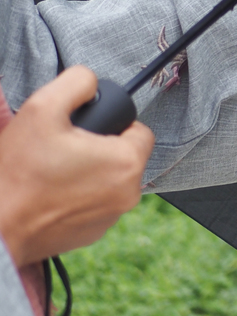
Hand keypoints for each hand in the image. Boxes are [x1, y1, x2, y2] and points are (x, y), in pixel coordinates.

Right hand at [0, 67, 154, 266]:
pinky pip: (96, 203)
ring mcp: (111, 217)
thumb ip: (76, 82)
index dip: (114, 123)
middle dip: (100, 147)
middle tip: (66, 147)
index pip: (140, 129)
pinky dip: (81, 195)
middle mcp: (128, 193)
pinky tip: (53, 192)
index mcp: (126, 163)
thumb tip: (91, 81)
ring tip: (56, 169)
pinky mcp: (93, 234)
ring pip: (110, 180)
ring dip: (91, 171)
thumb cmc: (17, 174)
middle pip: (125, 155)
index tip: (87, 128)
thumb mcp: (42, 108)